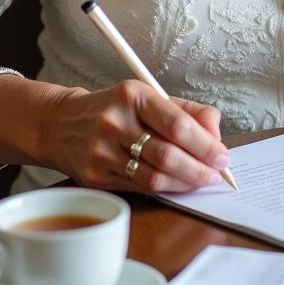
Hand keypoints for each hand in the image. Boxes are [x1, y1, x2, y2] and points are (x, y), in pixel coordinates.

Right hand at [41, 80, 230, 192]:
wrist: (61, 124)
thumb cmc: (116, 109)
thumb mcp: (149, 98)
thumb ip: (188, 111)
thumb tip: (216, 133)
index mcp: (133, 95)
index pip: (177, 124)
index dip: (205, 144)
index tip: (222, 156)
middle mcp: (115, 122)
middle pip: (168, 155)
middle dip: (199, 168)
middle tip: (215, 174)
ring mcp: (102, 151)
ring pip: (154, 177)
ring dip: (184, 183)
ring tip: (200, 181)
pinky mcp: (94, 177)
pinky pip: (138, 188)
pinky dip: (163, 189)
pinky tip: (175, 185)